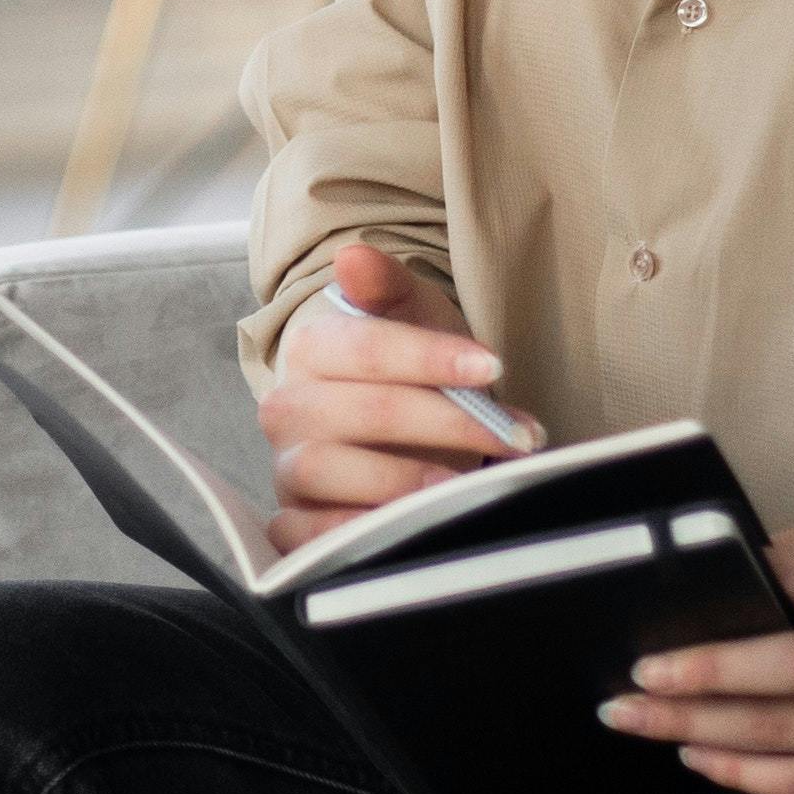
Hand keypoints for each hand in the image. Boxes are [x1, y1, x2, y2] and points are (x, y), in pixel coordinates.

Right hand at [260, 241, 534, 551]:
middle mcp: (287, 407)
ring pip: (325, 470)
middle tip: (506, 433)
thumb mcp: (415, 319)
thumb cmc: (415, 374)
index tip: (492, 365)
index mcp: (310, 349)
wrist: (409, 436)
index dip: (430, 357)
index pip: (363, 348)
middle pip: (357, 412)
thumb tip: (352, 258)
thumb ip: (388, 286)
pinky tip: (405, 526)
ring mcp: (287, 467)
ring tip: (460, 485)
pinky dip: (348, 533)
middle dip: (441, 422)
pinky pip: (301, 535)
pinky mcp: (293, 523)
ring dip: (402, 480)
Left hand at [601, 535, 793, 793]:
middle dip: (699, 678)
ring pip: (781, 734)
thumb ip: (790, 565)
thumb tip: (699, 572)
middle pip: (785, 670)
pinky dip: (740, 774)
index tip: (660, 605)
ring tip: (636, 720)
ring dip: (697, 729)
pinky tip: (695, 756)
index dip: (736, 587)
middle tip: (630, 684)